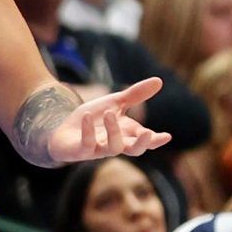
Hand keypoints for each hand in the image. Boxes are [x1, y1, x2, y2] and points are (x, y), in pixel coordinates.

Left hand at [47, 77, 170, 162]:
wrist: (63, 129)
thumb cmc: (93, 119)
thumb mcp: (114, 103)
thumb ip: (135, 95)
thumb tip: (159, 81)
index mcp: (127, 134)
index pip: (145, 140)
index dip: (156, 140)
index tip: (167, 136)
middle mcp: (116, 144)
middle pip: (134, 150)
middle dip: (142, 144)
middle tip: (148, 134)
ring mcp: (99, 149)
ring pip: (113, 148)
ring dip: (113, 131)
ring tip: (109, 113)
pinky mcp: (81, 151)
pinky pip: (87, 144)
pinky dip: (88, 130)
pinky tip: (86, 115)